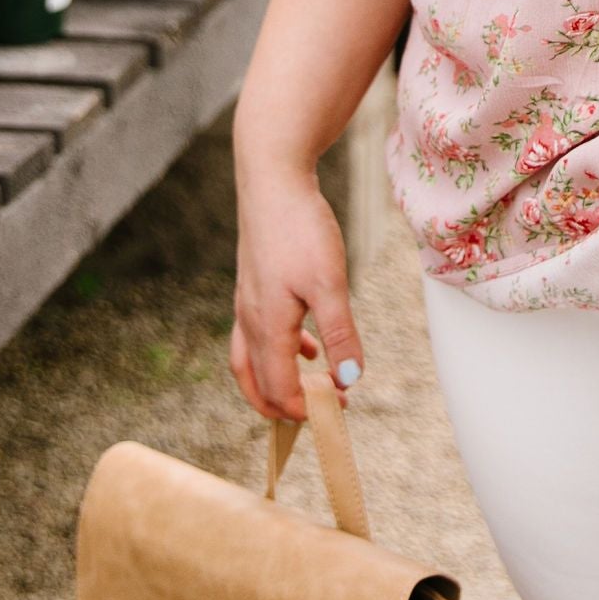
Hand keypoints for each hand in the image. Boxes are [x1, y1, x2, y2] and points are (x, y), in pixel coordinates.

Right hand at [232, 166, 362, 423]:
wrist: (272, 179)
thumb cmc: (300, 229)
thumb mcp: (330, 284)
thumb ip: (340, 334)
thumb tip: (350, 380)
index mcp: (267, 327)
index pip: (279, 388)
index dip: (305, 410)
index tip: (335, 416)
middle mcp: (250, 319)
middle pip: (255, 382)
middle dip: (281, 407)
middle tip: (312, 420)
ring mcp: (248, 300)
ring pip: (252, 359)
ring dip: (276, 381)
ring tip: (311, 389)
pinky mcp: (255, 283)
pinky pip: (260, 332)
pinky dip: (280, 350)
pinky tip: (308, 345)